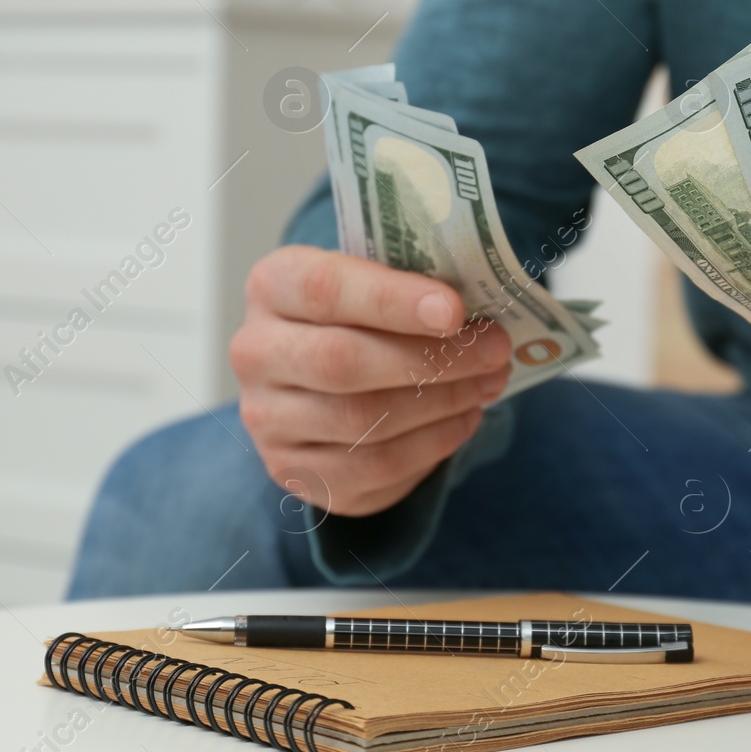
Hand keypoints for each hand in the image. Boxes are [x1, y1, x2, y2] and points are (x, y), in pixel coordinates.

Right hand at [231, 245, 509, 516]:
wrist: (316, 375)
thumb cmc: (359, 314)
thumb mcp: (375, 280)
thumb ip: (413, 286)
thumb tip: (482, 311)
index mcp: (273, 286)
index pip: (325, 289)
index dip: (392, 300)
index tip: (455, 310)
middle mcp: (255, 353)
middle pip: (343, 362)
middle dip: (433, 359)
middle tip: (494, 351)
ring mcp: (268, 420)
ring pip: (362, 421)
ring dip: (442, 404)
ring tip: (488, 384)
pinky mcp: (294, 471)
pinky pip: (372, 470)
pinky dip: (432, 446)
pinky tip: (463, 419)